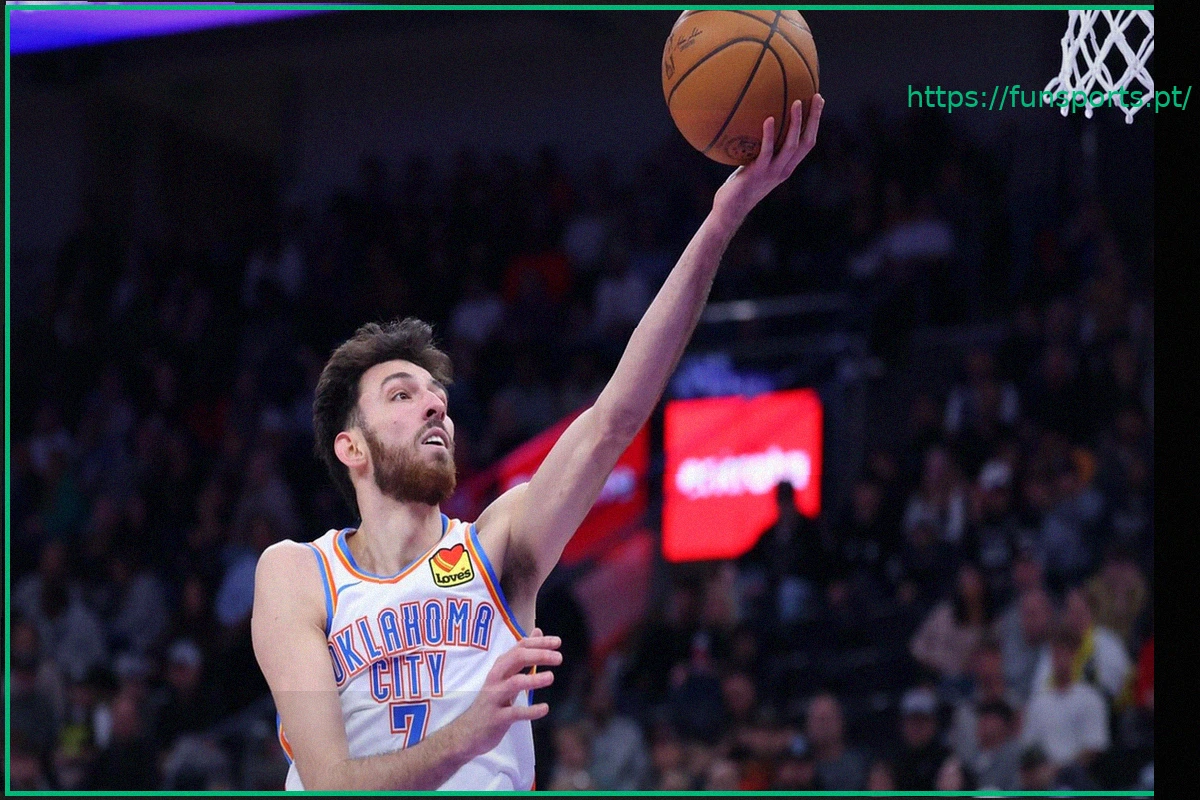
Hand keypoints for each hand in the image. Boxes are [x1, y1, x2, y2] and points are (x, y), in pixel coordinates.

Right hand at [457, 628, 560, 756]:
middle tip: (559, 657)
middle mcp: (496, 678)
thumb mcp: (505, 674)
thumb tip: (537, 631)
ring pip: (514, 683)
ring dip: (533, 679)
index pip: (520, 647)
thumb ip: (522, 655)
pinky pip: (515, 713)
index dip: (539, 643)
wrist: (467, 732)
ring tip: (551, 677)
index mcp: (500, 667)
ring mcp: (495, 697)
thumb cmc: (492, 700)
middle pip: (517, 659)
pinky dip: (531, 710)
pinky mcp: (497, 718)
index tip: (558, 642)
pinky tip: (545, 708)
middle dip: (539, 655)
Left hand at [712, 93, 824, 222]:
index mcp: (787, 166)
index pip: (807, 142)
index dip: (815, 122)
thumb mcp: (754, 164)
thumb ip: (760, 149)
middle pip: (807, 142)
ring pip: (791, 145)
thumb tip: (753, 124)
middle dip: (814, 119)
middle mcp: (785, 168)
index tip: (818, 101)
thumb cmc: (740, 185)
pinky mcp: (759, 173)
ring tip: (797, 102)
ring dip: (796, 124)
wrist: (731, 208)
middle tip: (817, 97)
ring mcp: (773, 171)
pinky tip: (769, 119)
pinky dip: (769, 135)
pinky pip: (767, 151)